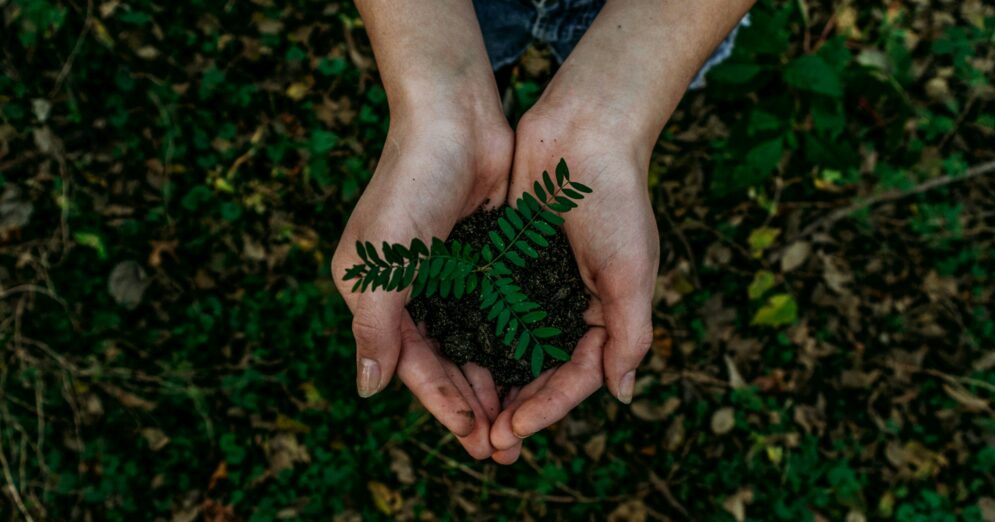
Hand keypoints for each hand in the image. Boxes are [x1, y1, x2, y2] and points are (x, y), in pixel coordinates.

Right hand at [331, 115, 512, 458]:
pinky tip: (533, 367)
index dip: (443, 404)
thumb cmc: (411, 184)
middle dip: (472, 404)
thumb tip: (368, 390)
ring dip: (494, 380)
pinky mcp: (481, 258)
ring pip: (472, 343)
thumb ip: (375, 327)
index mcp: (375, 294)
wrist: (455, 117)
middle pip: (443, 361)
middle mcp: (409, 290)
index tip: (475, 438)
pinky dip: (510, 341)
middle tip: (504, 446)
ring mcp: (447, 274)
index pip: (411, 364)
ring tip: (521, 419)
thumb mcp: (382, 262)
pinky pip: (495, 312)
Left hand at [488, 109, 658, 463]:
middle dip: (516, 408)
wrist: (583, 131)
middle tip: (486, 442)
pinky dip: (474, 336)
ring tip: (466, 416)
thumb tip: (622, 394)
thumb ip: (630, 333)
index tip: (514, 429)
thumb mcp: (631, 271)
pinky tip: (450, 360)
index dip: (548, 408)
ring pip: (510, 348)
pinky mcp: (507, 262)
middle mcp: (570, 305)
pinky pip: (489, 309)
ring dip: (492, 382)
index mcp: (605, 313)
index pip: (576, 376)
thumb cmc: (615, 199)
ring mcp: (537, 285)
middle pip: (541, 372)